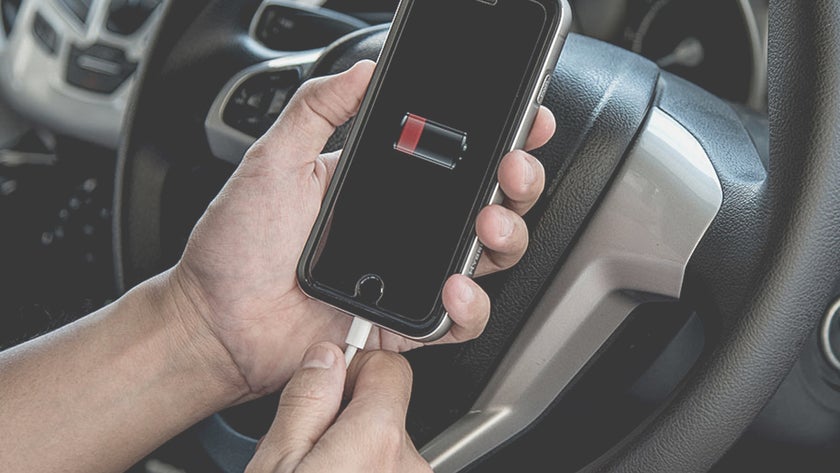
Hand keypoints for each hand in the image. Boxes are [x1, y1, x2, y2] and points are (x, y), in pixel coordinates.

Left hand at [169, 60, 553, 396]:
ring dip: (505, 235)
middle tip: (512, 166)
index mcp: (383, 188)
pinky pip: (458, 319)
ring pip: (487, 257)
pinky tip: (453, 284)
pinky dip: (470, 306)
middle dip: (518, 181)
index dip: (499, 139)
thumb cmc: (236, 247)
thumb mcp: (272, 161)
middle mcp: (406, 231)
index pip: (455, 158)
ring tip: (487, 221)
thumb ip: (316, 109)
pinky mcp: (405, 323)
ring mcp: (411, 277)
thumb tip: (361, 70)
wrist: (214, 321)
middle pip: (489, 203)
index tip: (525, 120)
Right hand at [246, 343, 428, 472]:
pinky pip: (389, 469)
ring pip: (385, 441)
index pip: (387, 365)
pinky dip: (364, 469)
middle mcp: (408, 463)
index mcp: (377, 439)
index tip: (324, 386)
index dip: (351, 370)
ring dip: (355, 448)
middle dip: (348, 413)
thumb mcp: (275, 463)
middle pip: (385, 405)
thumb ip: (305, 402)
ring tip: (316, 469)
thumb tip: (324, 359)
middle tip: (307, 444)